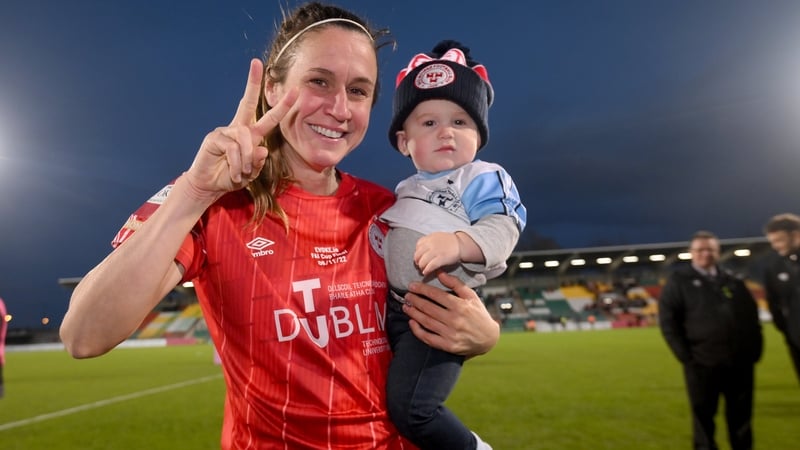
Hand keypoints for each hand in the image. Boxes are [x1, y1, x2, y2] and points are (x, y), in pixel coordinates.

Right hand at [184, 59, 297, 200]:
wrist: (209, 186)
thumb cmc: (230, 177)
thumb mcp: (250, 173)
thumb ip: (257, 162)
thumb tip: (262, 149)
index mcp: (251, 135)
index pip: (268, 116)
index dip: (281, 104)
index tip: (293, 89)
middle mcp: (239, 128)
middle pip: (247, 102)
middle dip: (252, 82)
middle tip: (257, 63)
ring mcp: (225, 131)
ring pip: (245, 138)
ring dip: (246, 160)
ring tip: (241, 173)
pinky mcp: (214, 138)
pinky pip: (232, 148)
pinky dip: (236, 163)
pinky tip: (233, 172)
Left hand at [403, 272, 499, 356]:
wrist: (488, 338)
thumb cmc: (479, 314)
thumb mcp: (471, 296)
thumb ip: (455, 283)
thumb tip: (439, 272)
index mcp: (460, 306)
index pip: (436, 295)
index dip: (422, 289)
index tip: (412, 285)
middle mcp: (455, 320)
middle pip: (429, 308)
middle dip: (415, 300)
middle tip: (407, 295)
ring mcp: (450, 334)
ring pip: (426, 322)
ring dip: (414, 313)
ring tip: (406, 306)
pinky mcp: (448, 346)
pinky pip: (428, 338)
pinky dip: (418, 331)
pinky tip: (412, 322)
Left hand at [414, 232, 460, 274]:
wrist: (461, 244)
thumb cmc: (449, 242)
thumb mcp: (437, 237)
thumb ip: (428, 242)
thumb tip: (420, 250)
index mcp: (430, 238)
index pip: (418, 245)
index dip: (417, 253)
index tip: (419, 257)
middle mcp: (431, 244)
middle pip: (418, 254)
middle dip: (417, 261)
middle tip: (419, 265)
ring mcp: (436, 251)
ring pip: (422, 261)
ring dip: (421, 267)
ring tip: (423, 269)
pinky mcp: (441, 258)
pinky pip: (430, 266)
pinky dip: (426, 270)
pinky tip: (426, 272)